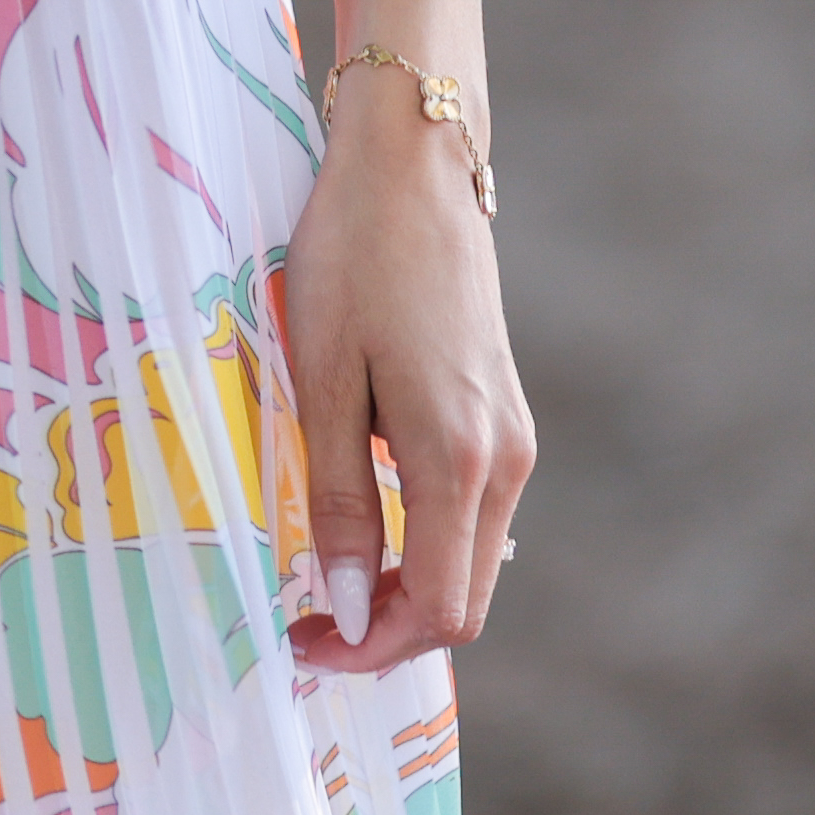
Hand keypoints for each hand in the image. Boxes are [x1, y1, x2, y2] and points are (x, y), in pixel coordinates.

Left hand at [275, 85, 529, 677]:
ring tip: (320, 572)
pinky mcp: (504, 416)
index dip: (370, 649)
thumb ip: (336, 502)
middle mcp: (503, 461)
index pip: (437, 610)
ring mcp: (512, 438)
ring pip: (470, 561)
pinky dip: (421, 543)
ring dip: (403, 588)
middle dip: (386, 631)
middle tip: (303, 623)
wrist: (416, 165)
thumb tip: (346, 608)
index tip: (301, 644)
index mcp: (457, 460)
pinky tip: (360, 519)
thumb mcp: (320, 382)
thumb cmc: (354, 259)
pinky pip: (471, 516)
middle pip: (463, 601)